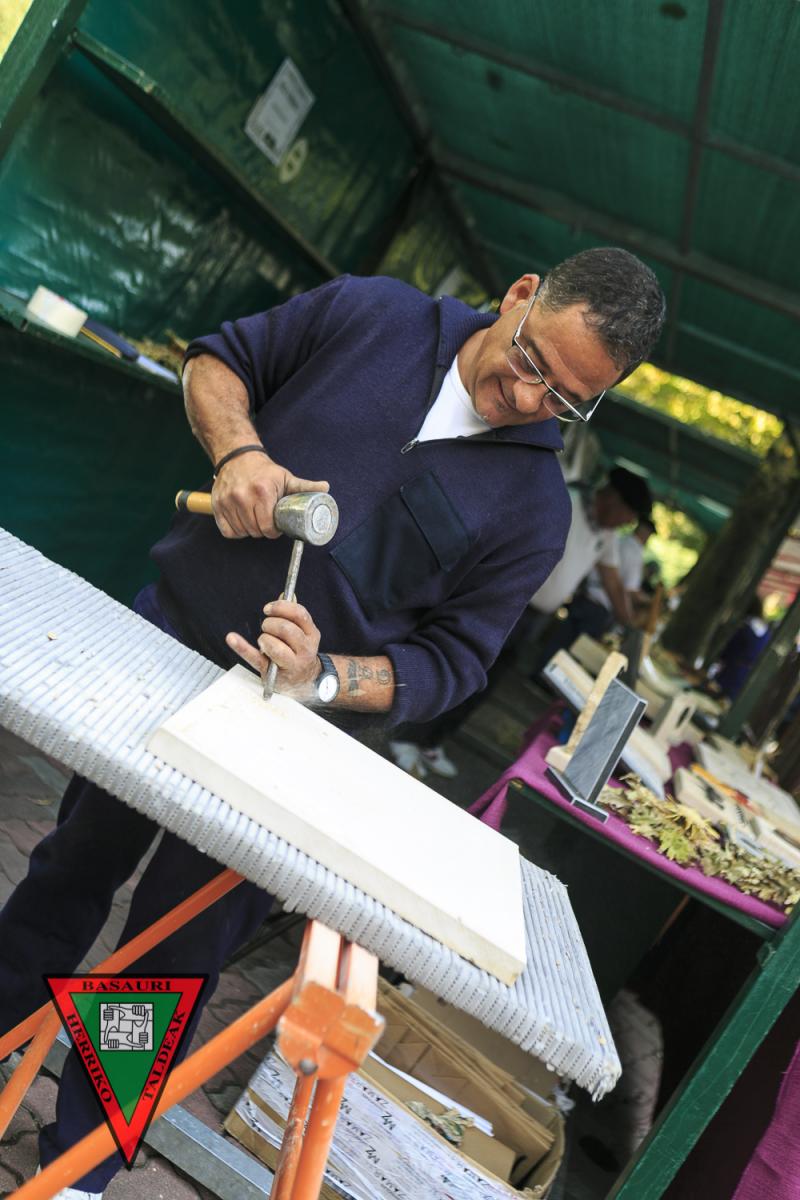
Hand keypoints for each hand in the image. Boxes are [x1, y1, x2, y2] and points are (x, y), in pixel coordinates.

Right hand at [211, 453, 328, 538]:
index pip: (268, 527)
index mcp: (263, 492)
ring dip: (249, 530)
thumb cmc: (264, 471)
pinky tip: (242, 522)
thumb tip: (326, 489)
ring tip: (255, 520)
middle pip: (255, 531)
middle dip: (262, 530)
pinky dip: (235, 530)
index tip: (275, 526)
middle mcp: (243, 497)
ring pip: (241, 531)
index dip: (273, 531)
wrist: (237, 456)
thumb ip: (305, 486)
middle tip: (266, 522)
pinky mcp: (217, 504)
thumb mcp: (286, 477)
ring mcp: (227, 501)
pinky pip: (227, 530)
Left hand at [226, 599, 321, 694]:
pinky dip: (242, 647)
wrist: (304, 680)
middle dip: (270, 624)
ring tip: (264, 641)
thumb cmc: (298, 652)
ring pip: (275, 645)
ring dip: (264, 638)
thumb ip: (293, 615)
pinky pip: (256, 658)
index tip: (268, 608)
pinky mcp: (274, 673)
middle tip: (265, 627)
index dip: (282, 607)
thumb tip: (286, 594)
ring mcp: (292, 663)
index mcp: (312, 634)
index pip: (299, 614)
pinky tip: (232, 638)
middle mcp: (306, 649)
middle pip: (286, 629)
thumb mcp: (302, 632)